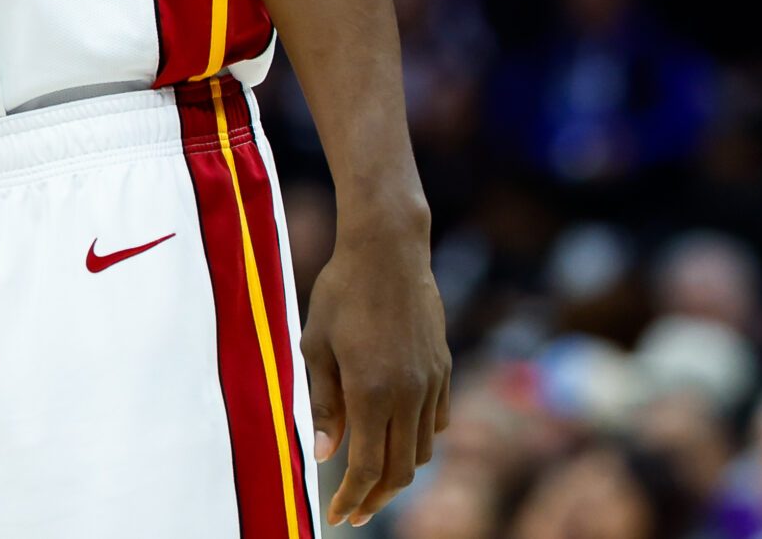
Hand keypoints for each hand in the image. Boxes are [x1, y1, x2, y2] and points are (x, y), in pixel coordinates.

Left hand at [301, 226, 450, 527]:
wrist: (388, 250)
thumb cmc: (341, 292)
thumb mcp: (317, 346)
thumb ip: (323, 404)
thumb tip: (325, 455)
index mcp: (372, 392)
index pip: (367, 468)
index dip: (352, 499)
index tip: (338, 516)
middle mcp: (409, 394)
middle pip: (400, 470)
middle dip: (375, 499)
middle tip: (353, 512)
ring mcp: (432, 382)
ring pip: (422, 450)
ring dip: (398, 471)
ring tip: (372, 478)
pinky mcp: (444, 368)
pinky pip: (437, 421)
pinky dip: (418, 440)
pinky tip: (397, 436)